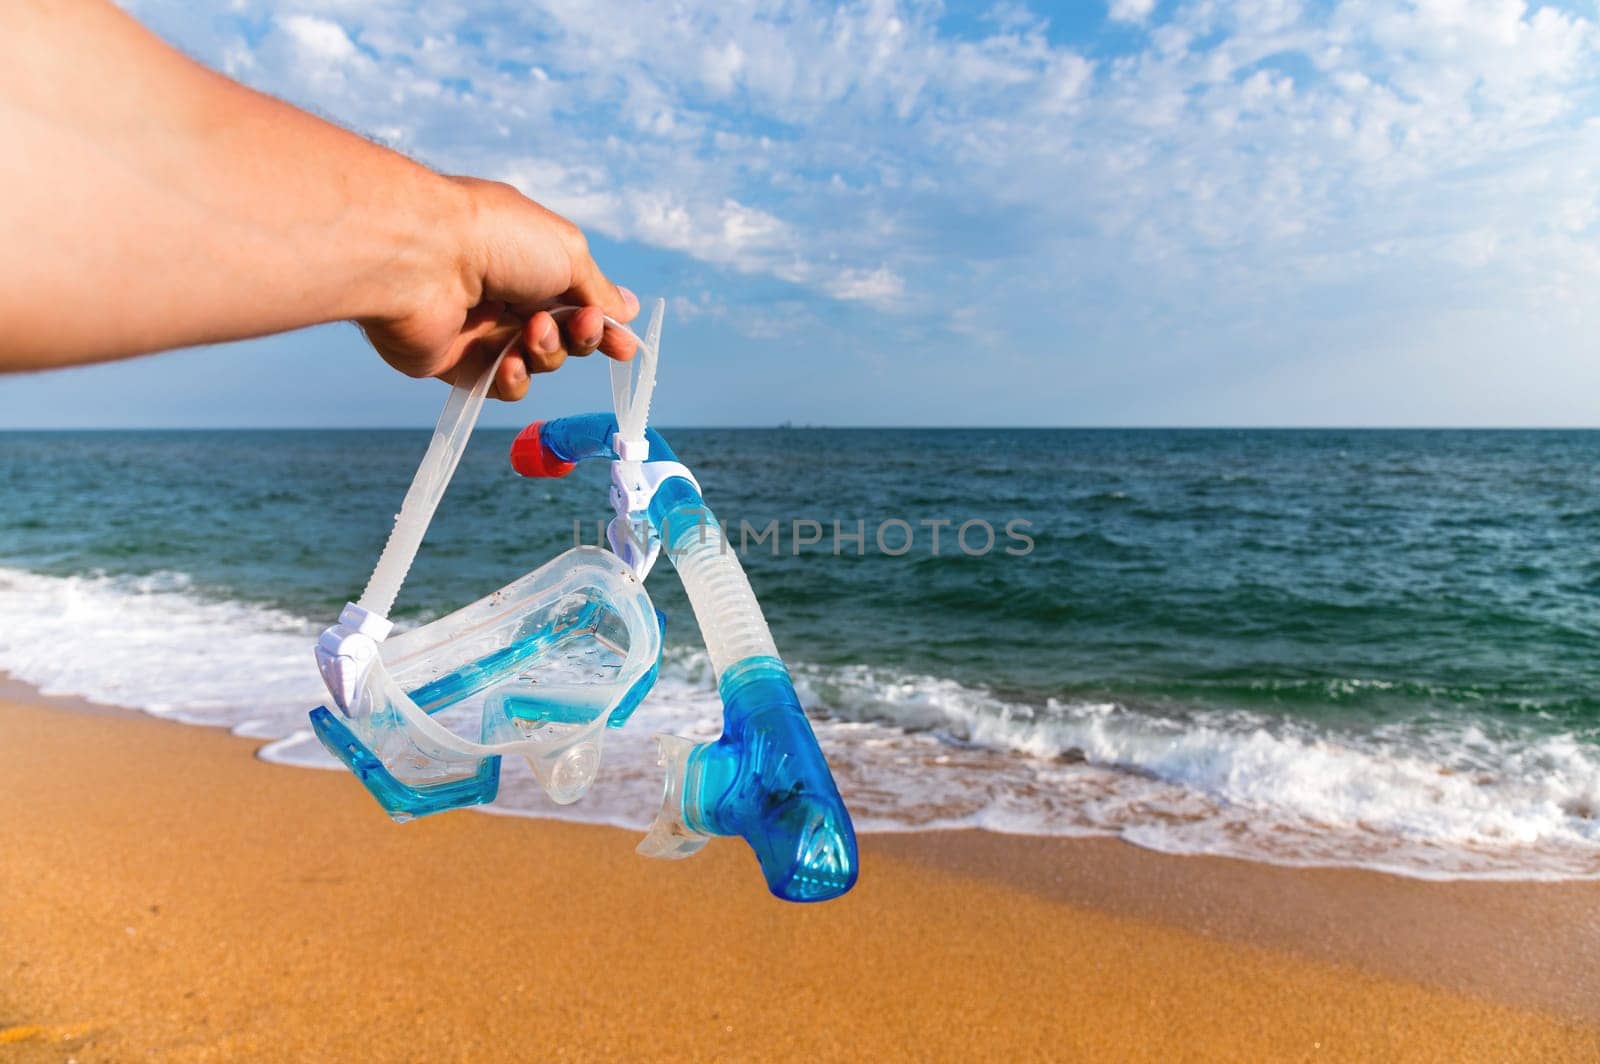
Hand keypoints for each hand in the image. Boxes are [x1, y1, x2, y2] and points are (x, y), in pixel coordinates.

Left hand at [358, 176, 639, 400]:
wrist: (420, 258)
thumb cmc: (495, 239)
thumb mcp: (568, 253)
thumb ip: (599, 291)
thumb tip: (628, 311)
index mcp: (529, 256)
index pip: (579, 300)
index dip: (603, 325)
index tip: (624, 346)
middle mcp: (505, 291)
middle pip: (563, 335)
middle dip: (579, 336)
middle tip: (579, 326)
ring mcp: (481, 328)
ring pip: (537, 362)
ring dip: (547, 353)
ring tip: (530, 333)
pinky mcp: (456, 362)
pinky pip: (501, 386)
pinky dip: (514, 378)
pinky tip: (509, 362)